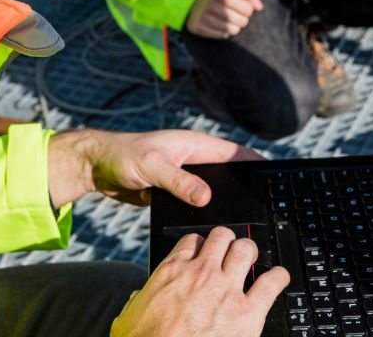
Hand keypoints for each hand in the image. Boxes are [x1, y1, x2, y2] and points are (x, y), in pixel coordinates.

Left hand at [47, 129, 263, 208]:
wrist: (97, 168)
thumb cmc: (123, 156)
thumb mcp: (153, 167)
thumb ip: (179, 181)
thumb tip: (206, 197)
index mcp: (195, 146)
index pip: (234, 153)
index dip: (256, 163)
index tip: (274, 175)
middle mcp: (194, 160)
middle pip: (228, 175)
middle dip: (244, 187)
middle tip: (262, 205)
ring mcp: (186, 178)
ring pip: (213, 191)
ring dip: (223, 202)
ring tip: (240, 220)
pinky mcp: (175, 193)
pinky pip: (196, 203)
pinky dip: (204, 212)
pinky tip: (212, 227)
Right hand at [111, 227, 289, 336]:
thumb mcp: (128, 320)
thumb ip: (136, 303)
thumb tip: (136, 300)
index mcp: (172, 273)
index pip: (192, 241)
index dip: (200, 244)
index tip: (204, 251)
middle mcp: (201, 274)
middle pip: (222, 237)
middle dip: (228, 241)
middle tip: (230, 251)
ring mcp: (226, 290)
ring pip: (246, 250)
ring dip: (250, 252)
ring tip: (252, 259)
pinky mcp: (248, 312)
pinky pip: (271, 283)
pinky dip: (279, 277)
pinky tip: (280, 278)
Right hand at [185, 0, 263, 38]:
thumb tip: (259, 7)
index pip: (249, 9)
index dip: (247, 7)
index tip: (238, 3)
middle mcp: (211, 5)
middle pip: (243, 22)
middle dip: (241, 17)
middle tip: (231, 10)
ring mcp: (203, 17)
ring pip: (234, 31)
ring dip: (233, 25)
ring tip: (224, 16)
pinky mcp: (198, 28)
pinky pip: (223, 36)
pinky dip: (223, 31)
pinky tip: (217, 22)